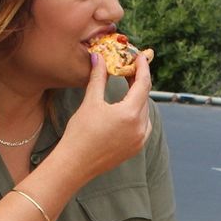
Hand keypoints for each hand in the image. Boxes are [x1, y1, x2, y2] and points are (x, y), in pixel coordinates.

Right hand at [58, 51, 153, 181]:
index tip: (140, 57)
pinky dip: (138, 114)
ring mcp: (140, 139)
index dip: (143, 68)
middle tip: (129, 68)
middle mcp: (140, 127)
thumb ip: (98, 78)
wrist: (75, 164)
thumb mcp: (90, 102)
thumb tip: (98, 57)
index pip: (143, 84)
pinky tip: (127, 109)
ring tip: (128, 86)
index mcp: (130, 114)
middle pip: (145, 97)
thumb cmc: (80, 133)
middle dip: (138, 82)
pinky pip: (143, 125)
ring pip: (145, 112)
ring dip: (138, 98)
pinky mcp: (136, 148)